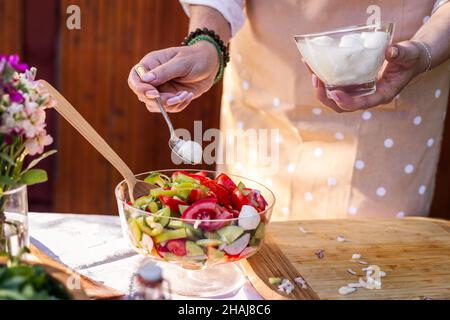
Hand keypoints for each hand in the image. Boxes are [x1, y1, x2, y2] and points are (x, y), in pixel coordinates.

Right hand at [128, 41, 218, 112]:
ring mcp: (161, 89)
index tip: (155, 94)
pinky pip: (169, 108)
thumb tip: (145, 79)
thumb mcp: (181, 62)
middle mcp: (152, 78)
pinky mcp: (170, 97)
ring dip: (170, 104)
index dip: (141, 89)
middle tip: (176, 97)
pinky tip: (189, 95)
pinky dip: (179, 105)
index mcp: (150, 64)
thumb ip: (164, 71)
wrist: (210, 65)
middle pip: (143, 96)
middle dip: (159, 100)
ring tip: (185, 95)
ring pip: (155, 105)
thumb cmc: (195, 58)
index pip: (135, 79)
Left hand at [308, 41, 427, 112]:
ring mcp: (358, 92)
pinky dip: (323, 78)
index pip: (362, 104)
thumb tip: (389, 52)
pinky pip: (334, 85)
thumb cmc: (410, 59)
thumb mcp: (409, 54)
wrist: (409, 59)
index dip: (347, 101)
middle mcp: (367, 97)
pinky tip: (314, 65)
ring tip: (311, 71)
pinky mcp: (352, 85)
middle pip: (341, 106)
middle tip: (316, 79)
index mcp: (382, 95)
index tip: (334, 93)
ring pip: (334, 97)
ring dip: (320, 88)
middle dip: (325, 96)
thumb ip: (401, 54)